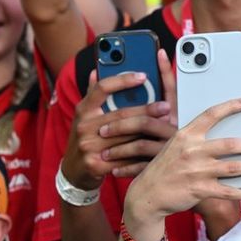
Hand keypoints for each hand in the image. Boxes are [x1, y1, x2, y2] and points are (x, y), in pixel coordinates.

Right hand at [60, 50, 176, 189]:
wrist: (73, 170)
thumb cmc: (87, 137)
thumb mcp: (86, 114)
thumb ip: (94, 94)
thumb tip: (96, 70)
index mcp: (84, 109)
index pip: (102, 88)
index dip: (123, 80)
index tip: (143, 75)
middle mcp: (84, 125)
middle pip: (121, 114)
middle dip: (147, 110)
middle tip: (166, 106)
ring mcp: (89, 146)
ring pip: (126, 136)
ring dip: (148, 131)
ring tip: (167, 124)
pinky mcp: (96, 164)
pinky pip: (125, 157)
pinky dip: (142, 152)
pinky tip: (157, 147)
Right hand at [124, 97, 240, 224]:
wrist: (146, 195)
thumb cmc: (165, 169)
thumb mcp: (174, 146)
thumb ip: (195, 140)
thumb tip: (226, 136)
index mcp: (186, 135)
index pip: (211, 114)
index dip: (231, 106)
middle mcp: (192, 150)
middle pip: (232, 143)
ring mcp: (197, 170)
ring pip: (235, 167)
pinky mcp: (200, 189)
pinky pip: (228, 190)